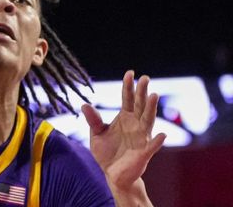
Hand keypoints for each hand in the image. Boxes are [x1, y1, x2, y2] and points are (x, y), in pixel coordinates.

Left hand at [81, 70, 165, 190]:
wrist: (112, 174)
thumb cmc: (106, 152)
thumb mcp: (96, 134)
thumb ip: (93, 120)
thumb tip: (84, 105)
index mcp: (124, 118)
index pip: (127, 98)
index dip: (128, 86)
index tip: (130, 73)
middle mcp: (135, 124)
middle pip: (140, 105)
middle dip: (142, 92)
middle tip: (145, 78)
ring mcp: (141, 138)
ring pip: (148, 120)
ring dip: (151, 108)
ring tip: (154, 95)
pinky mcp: (144, 153)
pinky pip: (152, 146)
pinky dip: (157, 141)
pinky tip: (162, 135)